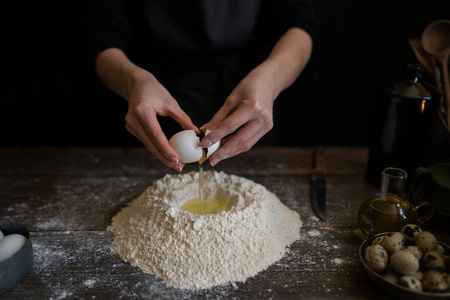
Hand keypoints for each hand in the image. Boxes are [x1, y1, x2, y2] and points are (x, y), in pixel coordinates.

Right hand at [125, 73, 197, 170]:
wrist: (137, 85)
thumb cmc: (155, 91)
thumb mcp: (171, 102)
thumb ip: (183, 118)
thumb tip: (195, 132)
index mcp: (143, 112)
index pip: (155, 135)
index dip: (166, 148)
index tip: (177, 159)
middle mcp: (133, 120)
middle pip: (150, 144)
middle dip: (165, 157)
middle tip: (179, 166)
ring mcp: (131, 125)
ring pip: (148, 145)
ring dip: (162, 155)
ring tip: (176, 164)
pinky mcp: (132, 128)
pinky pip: (146, 141)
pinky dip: (157, 148)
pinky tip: (167, 155)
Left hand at [200, 28, 312, 165]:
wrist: (268, 83)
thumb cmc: (248, 87)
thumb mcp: (230, 99)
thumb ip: (218, 117)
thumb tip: (205, 131)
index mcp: (252, 107)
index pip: (231, 126)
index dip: (216, 136)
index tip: (204, 144)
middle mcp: (262, 118)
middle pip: (241, 140)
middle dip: (224, 152)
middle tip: (211, 160)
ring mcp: (266, 125)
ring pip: (246, 145)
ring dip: (230, 152)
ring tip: (217, 157)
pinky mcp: (267, 129)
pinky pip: (250, 141)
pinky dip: (237, 147)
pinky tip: (226, 149)